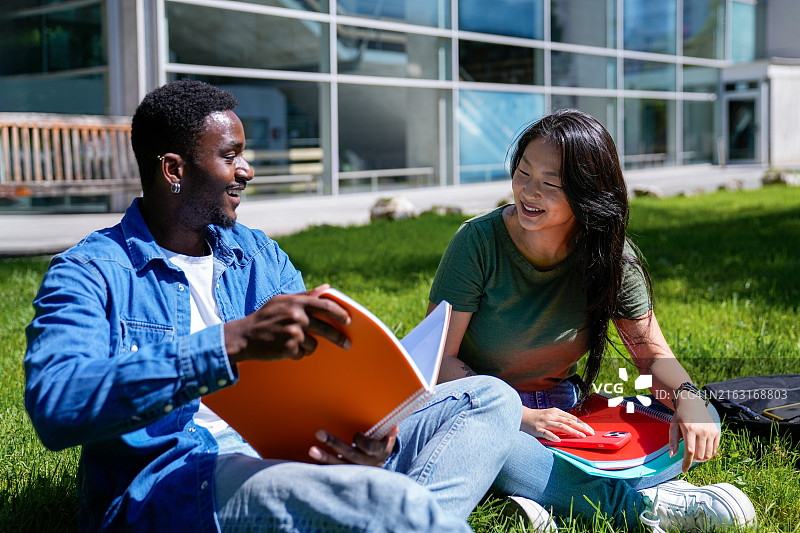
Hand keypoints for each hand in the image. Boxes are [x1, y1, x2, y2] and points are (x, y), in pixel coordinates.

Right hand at [224, 284, 350, 363]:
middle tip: (347, 344)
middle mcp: (296, 316)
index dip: (340, 314)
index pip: (326, 306)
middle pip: (326, 329)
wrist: (243, 336)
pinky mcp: (288, 348)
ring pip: (314, 344)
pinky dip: (296, 353)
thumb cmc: (265, 317)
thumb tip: (328, 288)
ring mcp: (292, 333)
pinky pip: (302, 354)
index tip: (349, 320)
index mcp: (296, 302)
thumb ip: (306, 295)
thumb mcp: (283, 300)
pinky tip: (284, 348)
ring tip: (291, 341)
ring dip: (307, 346)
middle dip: (338, 337)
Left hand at [308, 426, 398, 466]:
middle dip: (334, 444)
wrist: (380, 469)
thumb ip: (390, 432)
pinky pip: (334, 474)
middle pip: (350, 455)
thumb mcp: (388, 438)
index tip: (355, 434)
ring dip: (324, 458)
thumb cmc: (381, 445)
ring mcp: (356, 472)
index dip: (361, 440)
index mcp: (380, 453)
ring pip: (339, 466)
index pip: (370, 448)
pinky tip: (313, 460)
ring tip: (311, 450)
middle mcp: (368, 464)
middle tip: (319, 433)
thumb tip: (395, 426)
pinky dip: (323, 467)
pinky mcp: (346, 476)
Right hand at [521, 406, 594, 441]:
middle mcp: (551, 416)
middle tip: (589, 433)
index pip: (571, 418)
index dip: (581, 423)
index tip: (590, 429)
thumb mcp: (550, 415)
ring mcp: (544, 422)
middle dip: (580, 427)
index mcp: (555, 412)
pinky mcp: (537, 429)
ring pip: (560, 426)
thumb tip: (574, 425)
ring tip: (580, 436)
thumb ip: (560, 419)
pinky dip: (553, 436)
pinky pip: (546, 433)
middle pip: (568, 421)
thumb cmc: (537, 417)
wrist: (521, 416)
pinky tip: (558, 440)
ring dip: (572, 431)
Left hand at [670, 395, 718, 472]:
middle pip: (700, 455)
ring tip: (695, 455)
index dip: (686, 463)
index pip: (689, 452)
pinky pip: (714, 449)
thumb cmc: (681, 416)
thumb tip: (672, 455)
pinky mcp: (717, 432)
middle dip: (693, 460)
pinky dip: (709, 453)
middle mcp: (702, 431)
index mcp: (689, 429)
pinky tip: (702, 450)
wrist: (693, 403)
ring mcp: (711, 432)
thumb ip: (672, 441)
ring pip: (708, 454)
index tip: (684, 470)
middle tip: (689, 457)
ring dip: (701, 458)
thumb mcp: (673, 426)